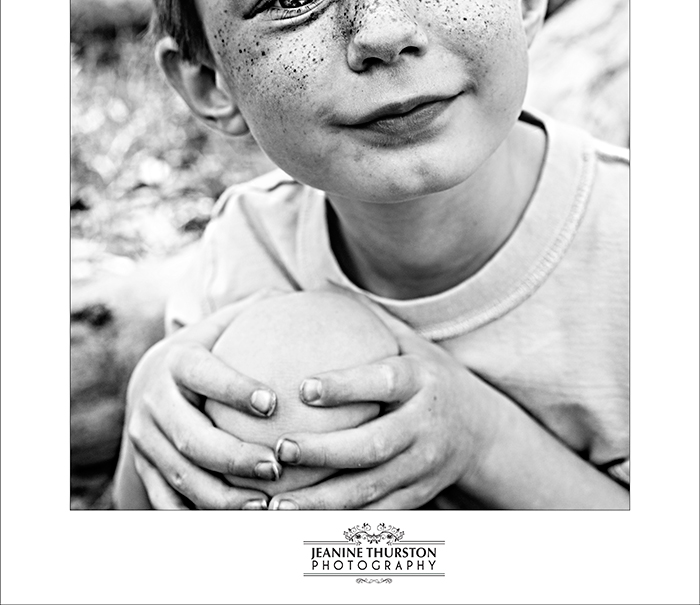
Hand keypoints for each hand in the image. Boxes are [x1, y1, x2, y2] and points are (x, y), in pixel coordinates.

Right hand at [125, 294, 286, 509]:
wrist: (150, 384)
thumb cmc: (208, 351)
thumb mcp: (224, 326)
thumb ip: (259, 311)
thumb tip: (304, 294)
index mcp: (177, 361)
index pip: (204, 374)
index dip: (234, 387)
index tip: (273, 402)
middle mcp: (154, 401)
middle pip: (190, 436)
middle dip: (233, 455)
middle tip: (277, 466)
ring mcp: (145, 439)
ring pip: (180, 475)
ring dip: (222, 495)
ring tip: (266, 504)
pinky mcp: (144, 469)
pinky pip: (170, 501)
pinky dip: (202, 515)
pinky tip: (242, 523)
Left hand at [267, 310, 495, 509]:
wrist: (481, 431)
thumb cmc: (427, 375)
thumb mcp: (410, 342)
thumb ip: (368, 320)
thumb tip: (317, 287)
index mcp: (420, 381)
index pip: (382, 382)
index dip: (345, 386)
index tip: (304, 386)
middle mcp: (424, 426)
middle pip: (373, 445)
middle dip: (325, 452)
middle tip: (281, 449)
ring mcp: (423, 467)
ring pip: (370, 489)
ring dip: (322, 500)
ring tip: (277, 503)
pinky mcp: (418, 497)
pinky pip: (374, 514)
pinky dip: (337, 522)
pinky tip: (298, 523)